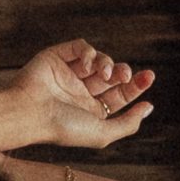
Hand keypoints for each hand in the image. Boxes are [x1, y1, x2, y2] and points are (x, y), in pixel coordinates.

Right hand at [4, 39, 154, 149]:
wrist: (30, 112)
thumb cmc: (63, 128)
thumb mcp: (102, 133)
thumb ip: (128, 124)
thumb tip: (149, 107)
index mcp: (90, 112)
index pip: (118, 96)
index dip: (135, 87)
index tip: (148, 78)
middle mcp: (81, 93)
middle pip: (112, 77)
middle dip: (124, 73)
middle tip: (128, 75)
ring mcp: (69, 74)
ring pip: (98, 60)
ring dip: (108, 63)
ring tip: (105, 73)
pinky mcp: (57, 57)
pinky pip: (80, 47)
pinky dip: (90, 52)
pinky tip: (89, 64)